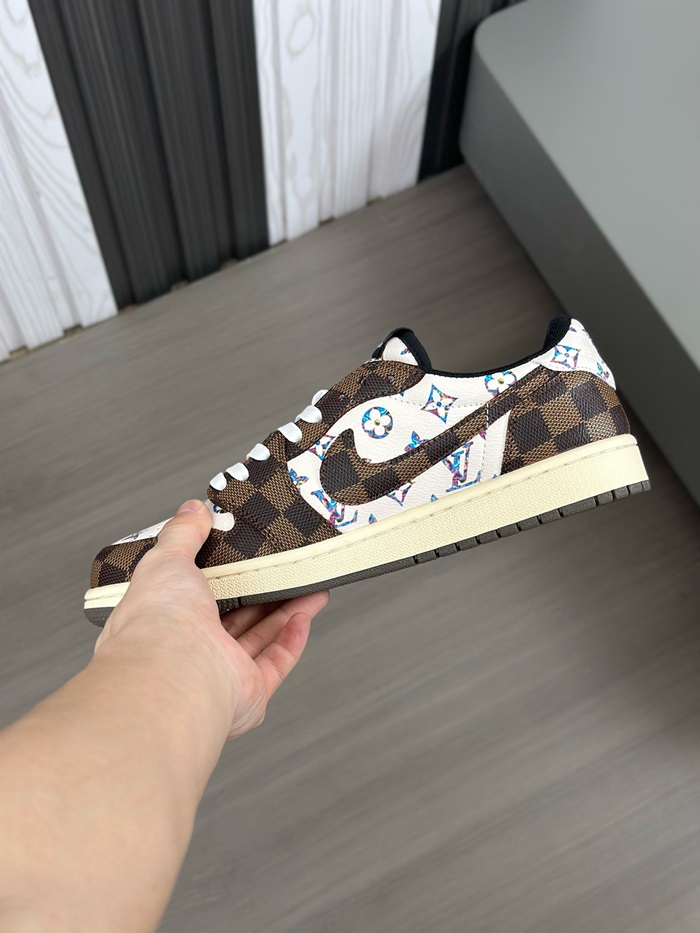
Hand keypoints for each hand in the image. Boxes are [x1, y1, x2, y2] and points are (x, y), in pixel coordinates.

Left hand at [94, 500, 327, 738]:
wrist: (175, 674)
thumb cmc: (158, 622)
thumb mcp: (166, 559)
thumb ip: (183, 534)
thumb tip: (193, 510)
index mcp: (162, 624)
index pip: (191, 598)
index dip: (218, 577)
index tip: (242, 556)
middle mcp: (188, 654)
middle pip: (233, 619)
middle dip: (262, 594)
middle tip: (284, 570)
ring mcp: (219, 676)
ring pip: (260, 638)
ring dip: (287, 612)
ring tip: (310, 587)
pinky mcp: (248, 693)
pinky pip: (276, 662)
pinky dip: (292, 640)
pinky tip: (305, 617)